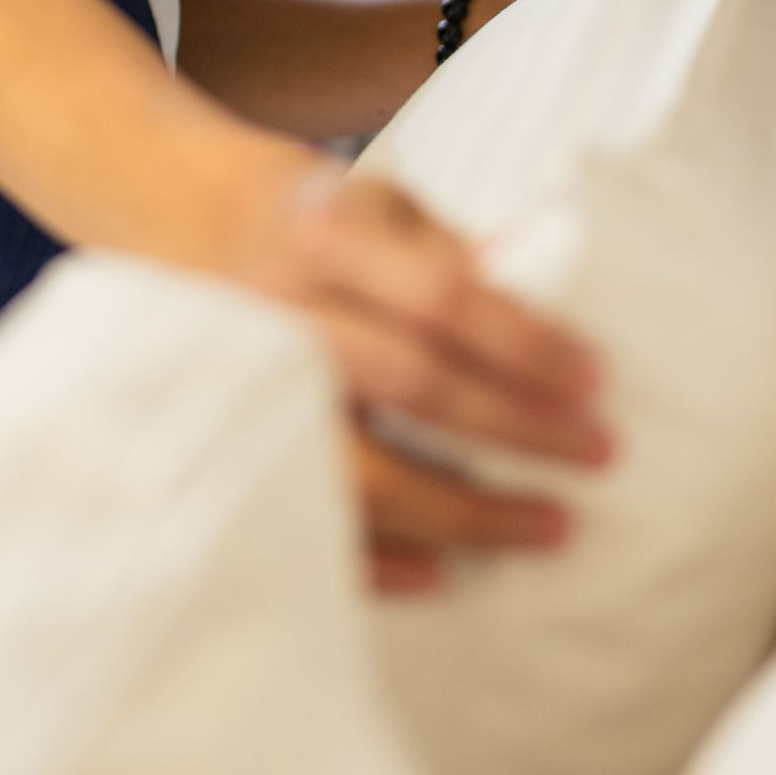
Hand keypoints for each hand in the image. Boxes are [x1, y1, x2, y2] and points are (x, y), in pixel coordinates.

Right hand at [244, 169, 609, 590]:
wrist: (177, 223)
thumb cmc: (309, 217)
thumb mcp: (379, 200)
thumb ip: (453, 251)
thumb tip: (544, 307)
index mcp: (323, 237)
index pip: (441, 296)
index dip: (525, 342)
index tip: (596, 381)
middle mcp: (279, 311)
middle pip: (412, 383)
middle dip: (517, 428)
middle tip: (598, 457)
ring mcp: (248, 387)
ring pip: (361, 473)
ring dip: (463, 513)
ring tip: (546, 528)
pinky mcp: (229, 446)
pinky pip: (308, 524)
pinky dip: (382, 563)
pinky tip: (450, 573)